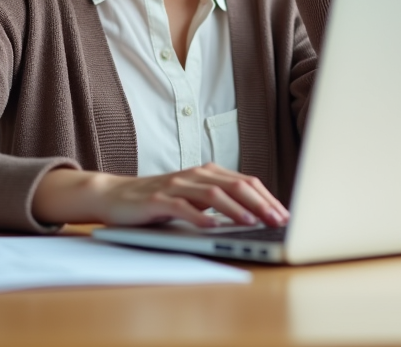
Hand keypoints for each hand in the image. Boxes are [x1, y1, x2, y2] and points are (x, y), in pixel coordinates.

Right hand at [32, 163, 289, 227]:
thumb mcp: (193, 199)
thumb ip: (219, 202)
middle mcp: (194, 175)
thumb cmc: (158, 201)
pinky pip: (182, 207)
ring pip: (213, 194)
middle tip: (278, 220)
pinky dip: (200, 217)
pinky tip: (213, 227)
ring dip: (236, 210)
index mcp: (207, 173)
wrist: (115, 196)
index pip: (245, 182)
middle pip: (235, 185)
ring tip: (252, 223)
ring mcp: (175, 185)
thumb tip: (256, 217)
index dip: (267, 198)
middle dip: (260, 203)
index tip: (285, 215)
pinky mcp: (157, 199)